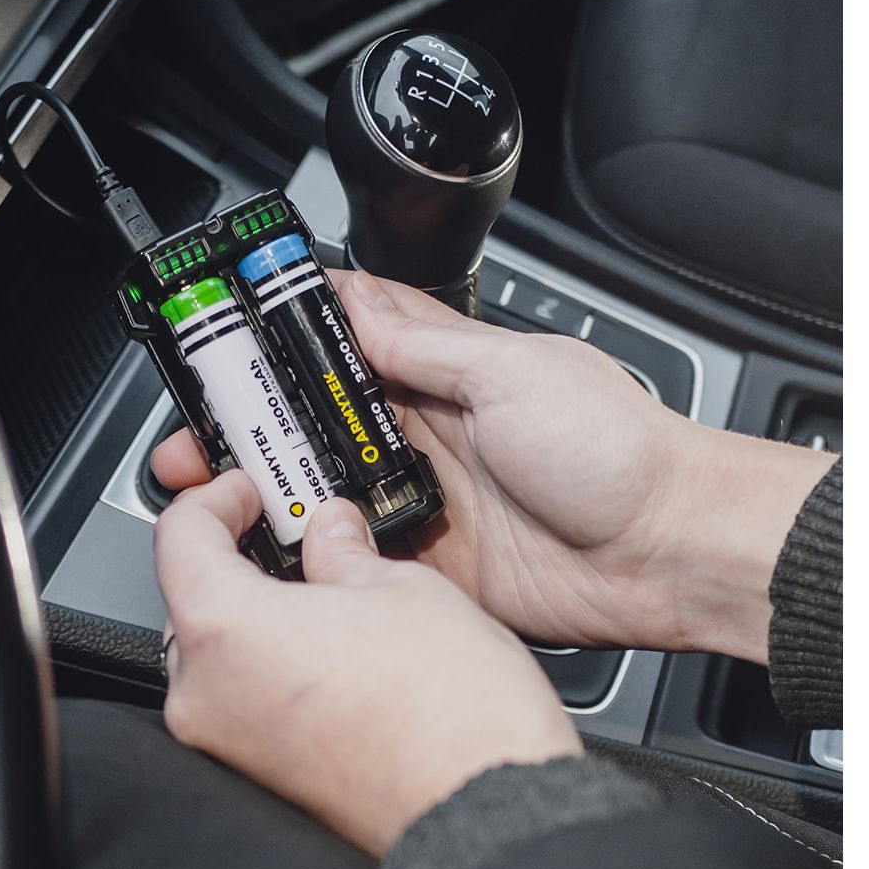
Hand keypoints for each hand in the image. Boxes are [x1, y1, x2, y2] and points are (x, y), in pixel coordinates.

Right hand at [152, 267, 832, 660]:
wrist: (669, 552)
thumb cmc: (621, 453)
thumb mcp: (514, 371)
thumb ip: (424, 343)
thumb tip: (355, 298)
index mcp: (443, 376)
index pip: (341, 348)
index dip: (280, 348)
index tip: (224, 347)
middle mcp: (425, 438)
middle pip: (312, 429)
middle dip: (250, 433)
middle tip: (198, 440)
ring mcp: (422, 507)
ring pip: (321, 498)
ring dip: (272, 498)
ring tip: (218, 496)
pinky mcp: (428, 571)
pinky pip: (353, 567)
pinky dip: (315, 565)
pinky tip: (280, 557)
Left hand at [153, 471, 579, 856]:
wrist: (484, 810)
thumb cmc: (449, 714)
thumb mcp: (403, 588)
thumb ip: (345, 552)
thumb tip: (331, 533)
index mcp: (223, 628)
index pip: (178, 536)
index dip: (212, 498)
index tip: (247, 489)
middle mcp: (206, 693)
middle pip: (192, 599)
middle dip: (240, 561)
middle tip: (293, 535)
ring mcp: (227, 743)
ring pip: (220, 656)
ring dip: (259, 618)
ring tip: (327, 596)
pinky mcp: (258, 777)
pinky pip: (246, 702)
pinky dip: (274, 669)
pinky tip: (333, 653)